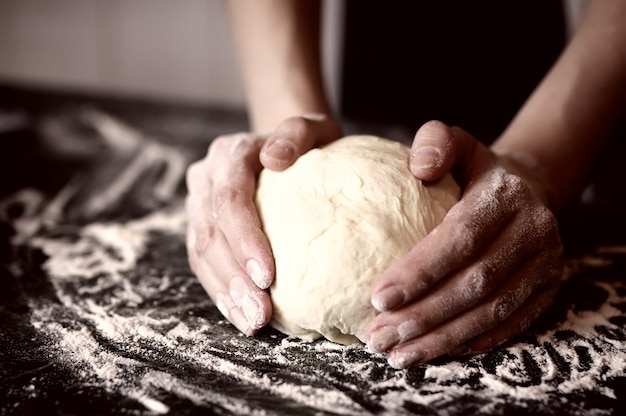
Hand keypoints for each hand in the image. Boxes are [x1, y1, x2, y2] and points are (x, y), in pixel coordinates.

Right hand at [185, 114, 341, 334]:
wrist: (286, 147)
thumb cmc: (308, 143)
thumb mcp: (315, 128)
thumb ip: (298, 133)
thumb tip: (275, 158)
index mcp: (230, 154)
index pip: (229, 199)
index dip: (244, 239)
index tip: (268, 276)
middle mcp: (207, 177)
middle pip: (210, 231)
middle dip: (234, 277)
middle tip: (259, 314)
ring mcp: (199, 203)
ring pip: (201, 252)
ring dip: (225, 292)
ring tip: (252, 322)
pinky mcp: (202, 226)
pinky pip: (204, 262)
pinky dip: (221, 291)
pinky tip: (240, 314)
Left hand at [365, 120, 563, 367]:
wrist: (529, 189)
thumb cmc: (475, 170)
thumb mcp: (456, 142)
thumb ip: (435, 142)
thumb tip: (418, 167)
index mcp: (506, 196)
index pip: (461, 239)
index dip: (420, 271)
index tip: (378, 297)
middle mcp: (534, 232)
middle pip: (474, 284)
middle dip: (423, 316)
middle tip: (378, 335)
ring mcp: (546, 265)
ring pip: (491, 312)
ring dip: (441, 339)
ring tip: (397, 353)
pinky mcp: (547, 290)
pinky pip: (509, 324)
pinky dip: (469, 342)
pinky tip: (433, 351)